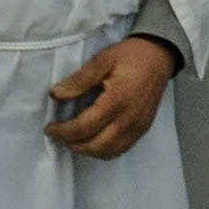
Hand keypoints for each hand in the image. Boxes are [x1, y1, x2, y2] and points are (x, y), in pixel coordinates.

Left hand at [45, 35, 175, 158]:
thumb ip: (78, 79)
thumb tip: (55, 95)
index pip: (84, 127)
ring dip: (88, 151)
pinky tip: (94, 140)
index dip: (63, 132)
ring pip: (108, 152)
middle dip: (73, 145)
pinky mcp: (143, 129)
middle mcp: (128, 120)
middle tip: (59, 135)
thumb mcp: (102, 60)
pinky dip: (104, 151)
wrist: (159, 56)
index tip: (49, 128)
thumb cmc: (129, 56)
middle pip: (95, 147)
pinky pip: (121, 149)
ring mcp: (138, 127)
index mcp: (116, 101)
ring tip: (74, 139)